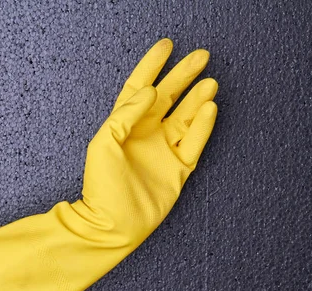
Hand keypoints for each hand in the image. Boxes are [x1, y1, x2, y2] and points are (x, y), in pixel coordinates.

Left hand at [73, 38, 217, 246]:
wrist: (112, 224)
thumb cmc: (101, 186)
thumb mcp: (104, 142)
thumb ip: (126, 114)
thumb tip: (149, 90)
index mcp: (125, 125)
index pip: (140, 86)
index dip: (153, 65)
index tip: (167, 45)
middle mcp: (146, 134)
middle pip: (168, 97)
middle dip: (184, 76)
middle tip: (201, 56)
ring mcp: (164, 151)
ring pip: (185, 117)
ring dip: (197, 98)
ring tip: (210, 82)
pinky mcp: (178, 169)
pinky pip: (195, 142)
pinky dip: (203, 125)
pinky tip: (210, 108)